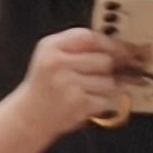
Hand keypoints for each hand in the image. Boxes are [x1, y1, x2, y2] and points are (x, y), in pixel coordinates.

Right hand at [12, 23, 132, 139]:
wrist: (30, 115)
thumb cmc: (45, 84)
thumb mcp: (50, 56)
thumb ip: (78, 45)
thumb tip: (119, 46)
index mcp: (50, 48)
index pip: (88, 37)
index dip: (109, 43)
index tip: (122, 50)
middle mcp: (57, 64)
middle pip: (104, 60)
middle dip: (106, 70)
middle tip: (94, 76)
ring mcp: (68, 84)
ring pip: (109, 82)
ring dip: (103, 88)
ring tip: (84, 91)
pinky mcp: (78, 104)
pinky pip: (106, 99)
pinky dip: (100, 103)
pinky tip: (83, 103)